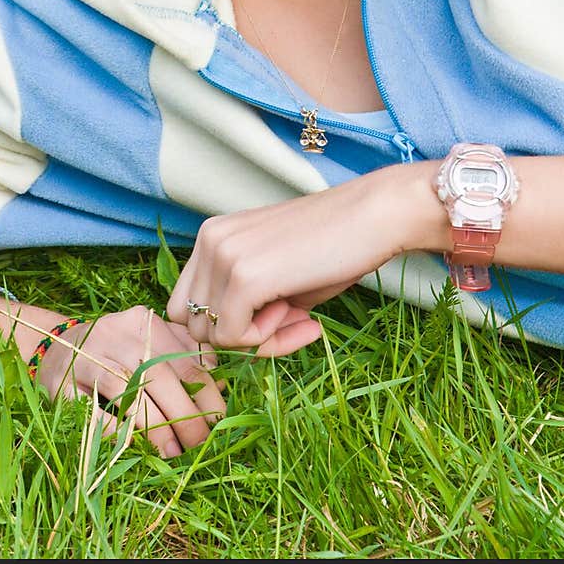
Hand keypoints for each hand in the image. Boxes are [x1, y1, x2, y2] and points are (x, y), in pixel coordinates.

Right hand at [36, 304, 226, 459]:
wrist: (53, 348)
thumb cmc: (114, 351)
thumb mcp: (148, 341)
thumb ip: (183, 354)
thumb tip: (221, 384)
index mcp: (142, 322)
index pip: (184, 360)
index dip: (207, 395)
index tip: (218, 422)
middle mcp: (114, 333)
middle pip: (159, 375)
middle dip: (185, 415)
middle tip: (198, 444)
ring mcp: (85, 356)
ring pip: (128, 391)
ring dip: (155, 426)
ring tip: (171, 451)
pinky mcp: (63, 383)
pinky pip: (93, 410)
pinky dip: (115, 429)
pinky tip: (132, 445)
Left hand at [168, 169, 414, 352]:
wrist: (374, 217)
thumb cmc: (334, 246)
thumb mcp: (278, 279)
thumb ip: (247, 306)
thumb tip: (231, 347)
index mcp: (212, 235)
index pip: (188, 304)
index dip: (227, 325)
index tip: (274, 320)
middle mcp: (208, 240)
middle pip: (193, 324)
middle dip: (239, 337)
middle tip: (290, 323)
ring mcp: (222, 256)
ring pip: (210, 335)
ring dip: (255, 340)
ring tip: (298, 318)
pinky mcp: (243, 277)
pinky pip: (233, 338)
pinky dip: (266, 341)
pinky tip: (302, 316)